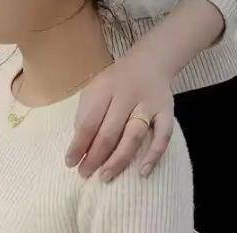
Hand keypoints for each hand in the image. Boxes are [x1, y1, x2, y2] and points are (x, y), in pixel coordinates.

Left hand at [65, 52, 173, 181]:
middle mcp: (127, 95)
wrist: (150, 62)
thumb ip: (87, 111)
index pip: (89, 120)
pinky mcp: (167, 112)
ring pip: (134, 135)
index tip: (70, 162)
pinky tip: (142, 172)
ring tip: (105, 175)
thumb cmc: (117, 81)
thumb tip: (79, 143)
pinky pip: (163, 136)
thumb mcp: (97, 87)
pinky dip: (154, 155)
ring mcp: (149, 104)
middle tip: (85, 174)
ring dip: (118, 159)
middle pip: (110, 131)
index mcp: (105, 87)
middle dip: (95, 156)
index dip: (78, 144)